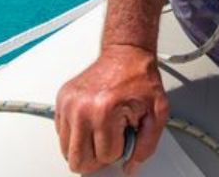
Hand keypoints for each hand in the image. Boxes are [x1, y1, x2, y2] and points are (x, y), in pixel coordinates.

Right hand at [55, 44, 169, 173]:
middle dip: (97, 157)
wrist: (126, 53)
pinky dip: (76, 134)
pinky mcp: (62, 100)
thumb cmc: (140, 79)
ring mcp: (69, 104)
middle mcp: (82, 108)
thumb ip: (146, 146)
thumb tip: (131, 166)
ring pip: (67, 151)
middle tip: (110, 140)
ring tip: (101, 128)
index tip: (125, 134)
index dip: (119, 150)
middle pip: (78, 160)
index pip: (105, 157)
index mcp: (105, 111)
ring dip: (85, 146)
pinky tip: (92, 121)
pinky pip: (62, 134)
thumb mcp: (157, 113)